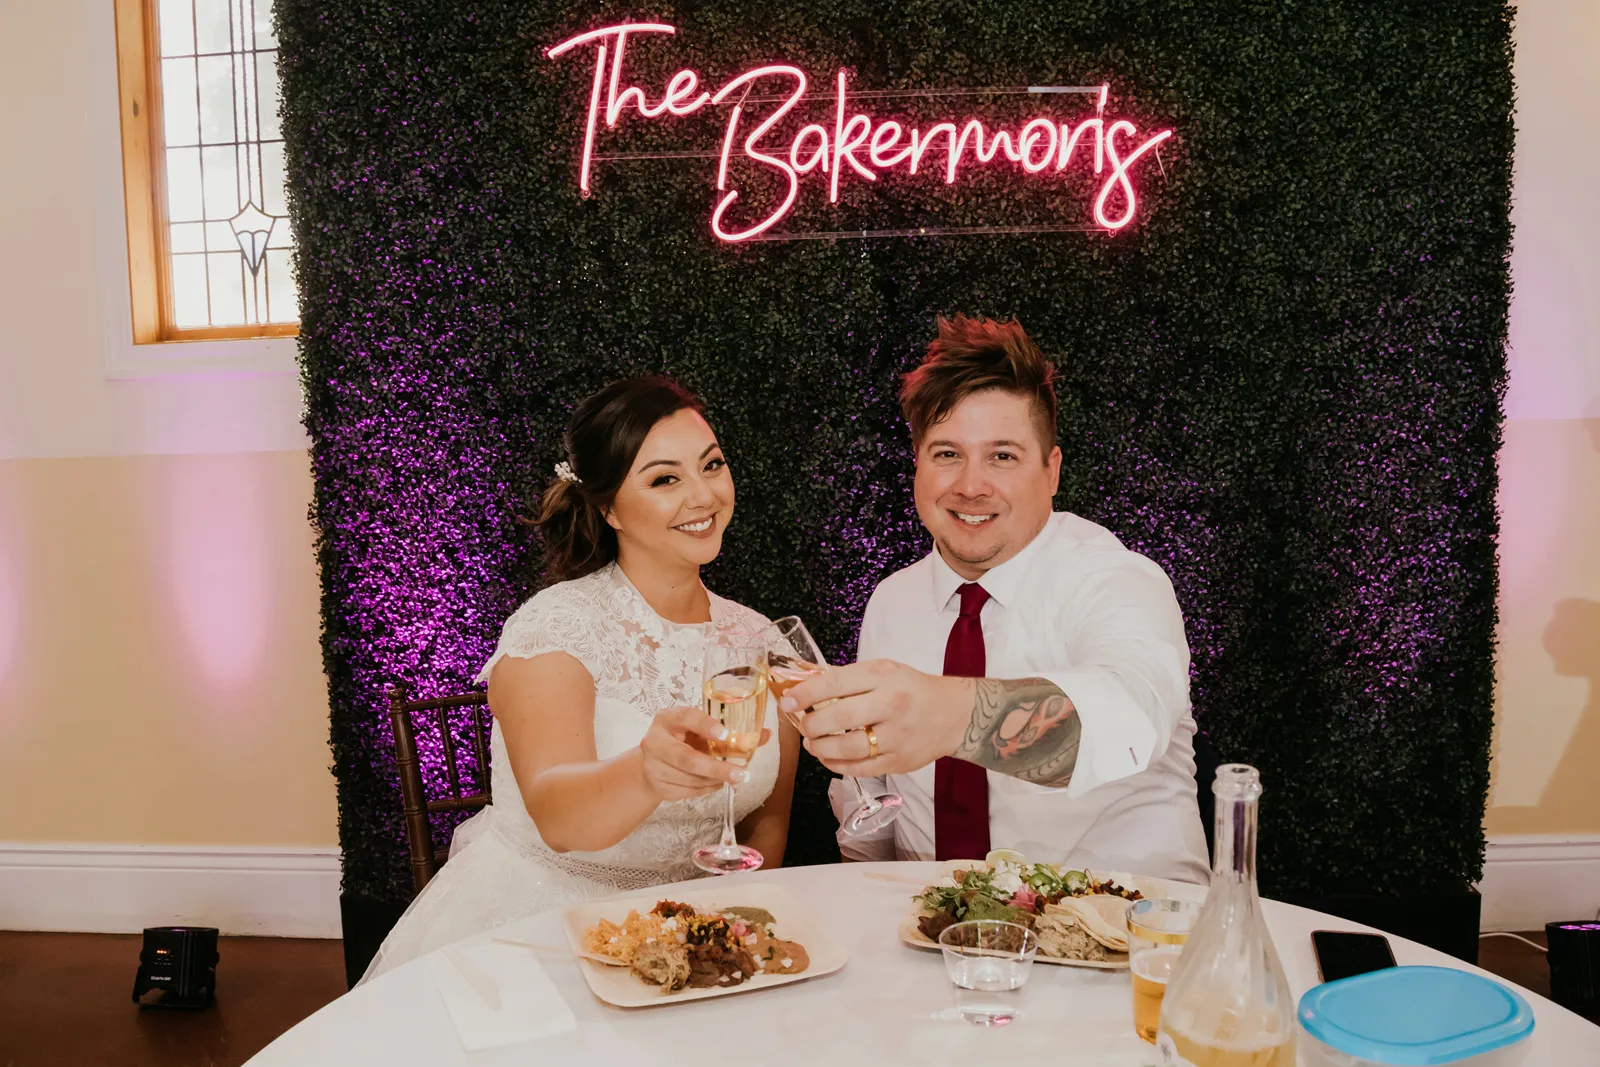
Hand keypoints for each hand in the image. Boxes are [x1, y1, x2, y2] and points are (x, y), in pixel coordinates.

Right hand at [638, 706, 754, 801]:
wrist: (652, 763)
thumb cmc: (682, 740)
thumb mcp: (699, 730)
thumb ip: (729, 732)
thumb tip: (764, 735)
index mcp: (667, 718)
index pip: (686, 717)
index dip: (706, 725)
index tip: (725, 734)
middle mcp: (654, 740)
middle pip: (686, 758)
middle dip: (717, 768)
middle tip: (741, 774)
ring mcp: (652, 766)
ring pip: (690, 779)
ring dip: (715, 780)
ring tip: (731, 777)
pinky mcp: (656, 786)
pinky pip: (687, 792)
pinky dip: (706, 789)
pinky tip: (715, 783)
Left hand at [779, 659, 971, 776]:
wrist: (954, 714)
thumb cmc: (912, 689)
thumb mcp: (884, 670)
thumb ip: (849, 679)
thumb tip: (805, 689)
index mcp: (884, 677)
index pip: (835, 684)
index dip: (805, 694)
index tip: (787, 700)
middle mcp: (891, 705)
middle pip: (838, 718)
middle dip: (811, 724)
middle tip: (802, 725)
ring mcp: (896, 737)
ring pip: (846, 748)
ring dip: (820, 748)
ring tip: (812, 744)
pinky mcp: (899, 761)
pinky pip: (859, 768)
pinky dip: (836, 764)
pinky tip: (828, 757)